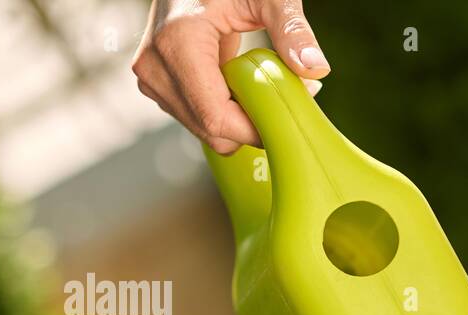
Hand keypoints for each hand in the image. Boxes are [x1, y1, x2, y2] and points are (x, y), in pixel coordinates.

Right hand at [133, 0, 329, 153]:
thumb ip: (292, 30)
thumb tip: (316, 69)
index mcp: (178, 41)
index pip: (216, 117)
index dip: (255, 131)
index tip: (286, 121)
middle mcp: (155, 64)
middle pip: (211, 130)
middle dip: (251, 126)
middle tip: (280, 98)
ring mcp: (152, 76)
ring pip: (204, 129)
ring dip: (238, 120)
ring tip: (258, 85)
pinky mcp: (157, 82)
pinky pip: (197, 117)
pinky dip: (224, 112)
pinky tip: (239, 85)